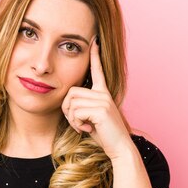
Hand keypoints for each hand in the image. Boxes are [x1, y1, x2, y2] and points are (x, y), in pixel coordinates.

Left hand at [61, 35, 133, 158]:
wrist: (119, 148)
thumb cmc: (104, 135)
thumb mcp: (91, 118)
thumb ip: (83, 107)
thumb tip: (69, 102)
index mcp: (103, 93)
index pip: (98, 70)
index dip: (95, 55)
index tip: (94, 40)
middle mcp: (104, 94)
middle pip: (71, 93)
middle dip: (67, 110)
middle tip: (77, 123)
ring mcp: (103, 100)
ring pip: (71, 103)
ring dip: (72, 119)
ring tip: (84, 127)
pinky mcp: (101, 110)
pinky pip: (76, 113)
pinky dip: (77, 124)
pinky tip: (88, 130)